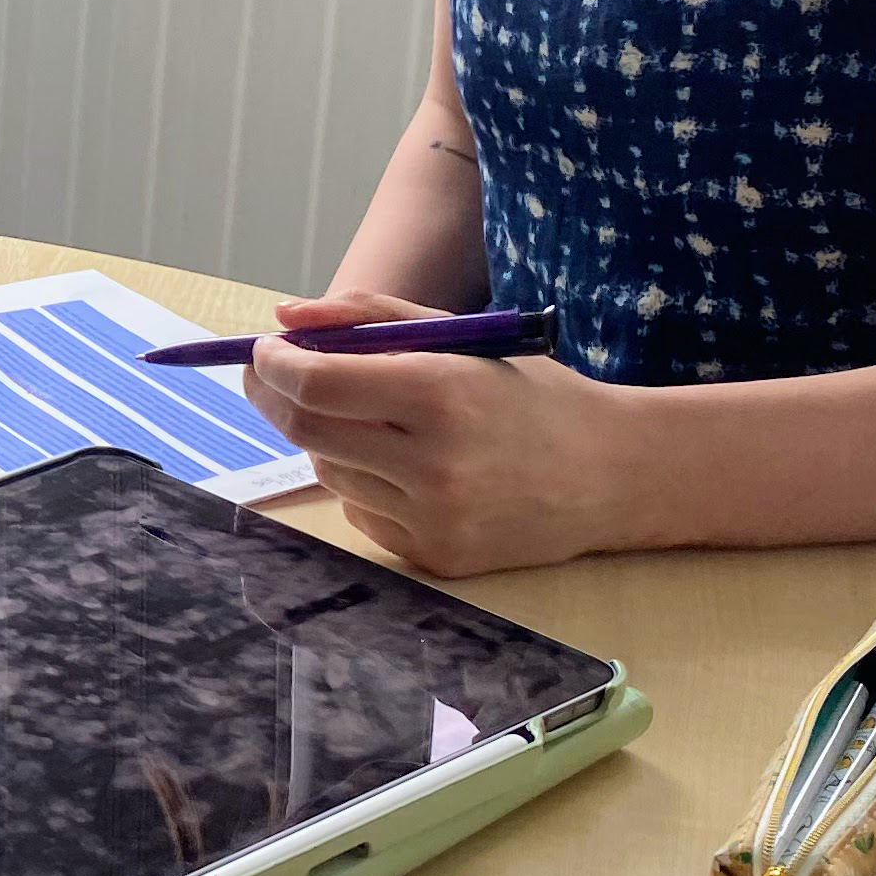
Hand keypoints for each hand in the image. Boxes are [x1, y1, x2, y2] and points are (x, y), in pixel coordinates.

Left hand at [238, 288, 650, 578]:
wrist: (611, 475)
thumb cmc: (530, 394)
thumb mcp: (461, 336)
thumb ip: (368, 317)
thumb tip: (285, 317)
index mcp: (443, 394)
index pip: (319, 383)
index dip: (275, 365)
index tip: (263, 351)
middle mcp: (435, 463)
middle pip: (309, 431)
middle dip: (277, 397)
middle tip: (270, 376)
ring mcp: (434, 518)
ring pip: (329, 473)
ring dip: (326, 439)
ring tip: (365, 419)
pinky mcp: (434, 558)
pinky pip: (360, 514)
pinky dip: (362, 483)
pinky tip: (405, 467)